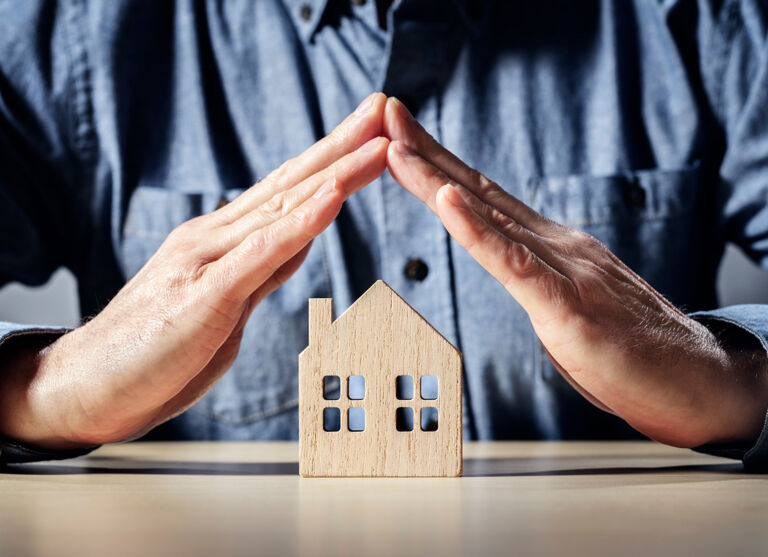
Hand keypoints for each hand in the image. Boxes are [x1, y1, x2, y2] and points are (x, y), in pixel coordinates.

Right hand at [0, 93, 388, 448]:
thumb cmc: (159, 348)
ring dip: (333, 175)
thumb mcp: (228, 305)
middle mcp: (215, 239)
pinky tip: (329, 199)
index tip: (372, 132)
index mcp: (223, 241)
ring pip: (280, 211)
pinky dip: (297, 225)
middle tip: (383, 110)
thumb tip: (305, 236)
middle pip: (289, 186)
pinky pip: (258, 256)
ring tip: (376, 144)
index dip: (332, 159)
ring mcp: (206, 264)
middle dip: (341, 147)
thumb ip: (265, 269)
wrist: (89, 386)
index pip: (287, 192)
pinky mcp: (202, 299)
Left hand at [384, 97, 767, 446]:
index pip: (485, 197)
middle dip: (426, 154)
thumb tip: (509, 269)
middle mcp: (555, 245)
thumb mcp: (569, 305)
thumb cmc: (630, 349)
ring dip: (437, 180)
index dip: (439, 166)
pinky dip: (477, 232)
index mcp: (550, 247)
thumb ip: (537, 280)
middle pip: (479, 192)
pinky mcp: (570, 306)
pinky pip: (515, 264)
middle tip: (384, 115)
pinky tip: (448, 202)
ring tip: (397, 148)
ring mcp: (564, 270)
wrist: (696, 379)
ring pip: (489, 219)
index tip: (400, 138)